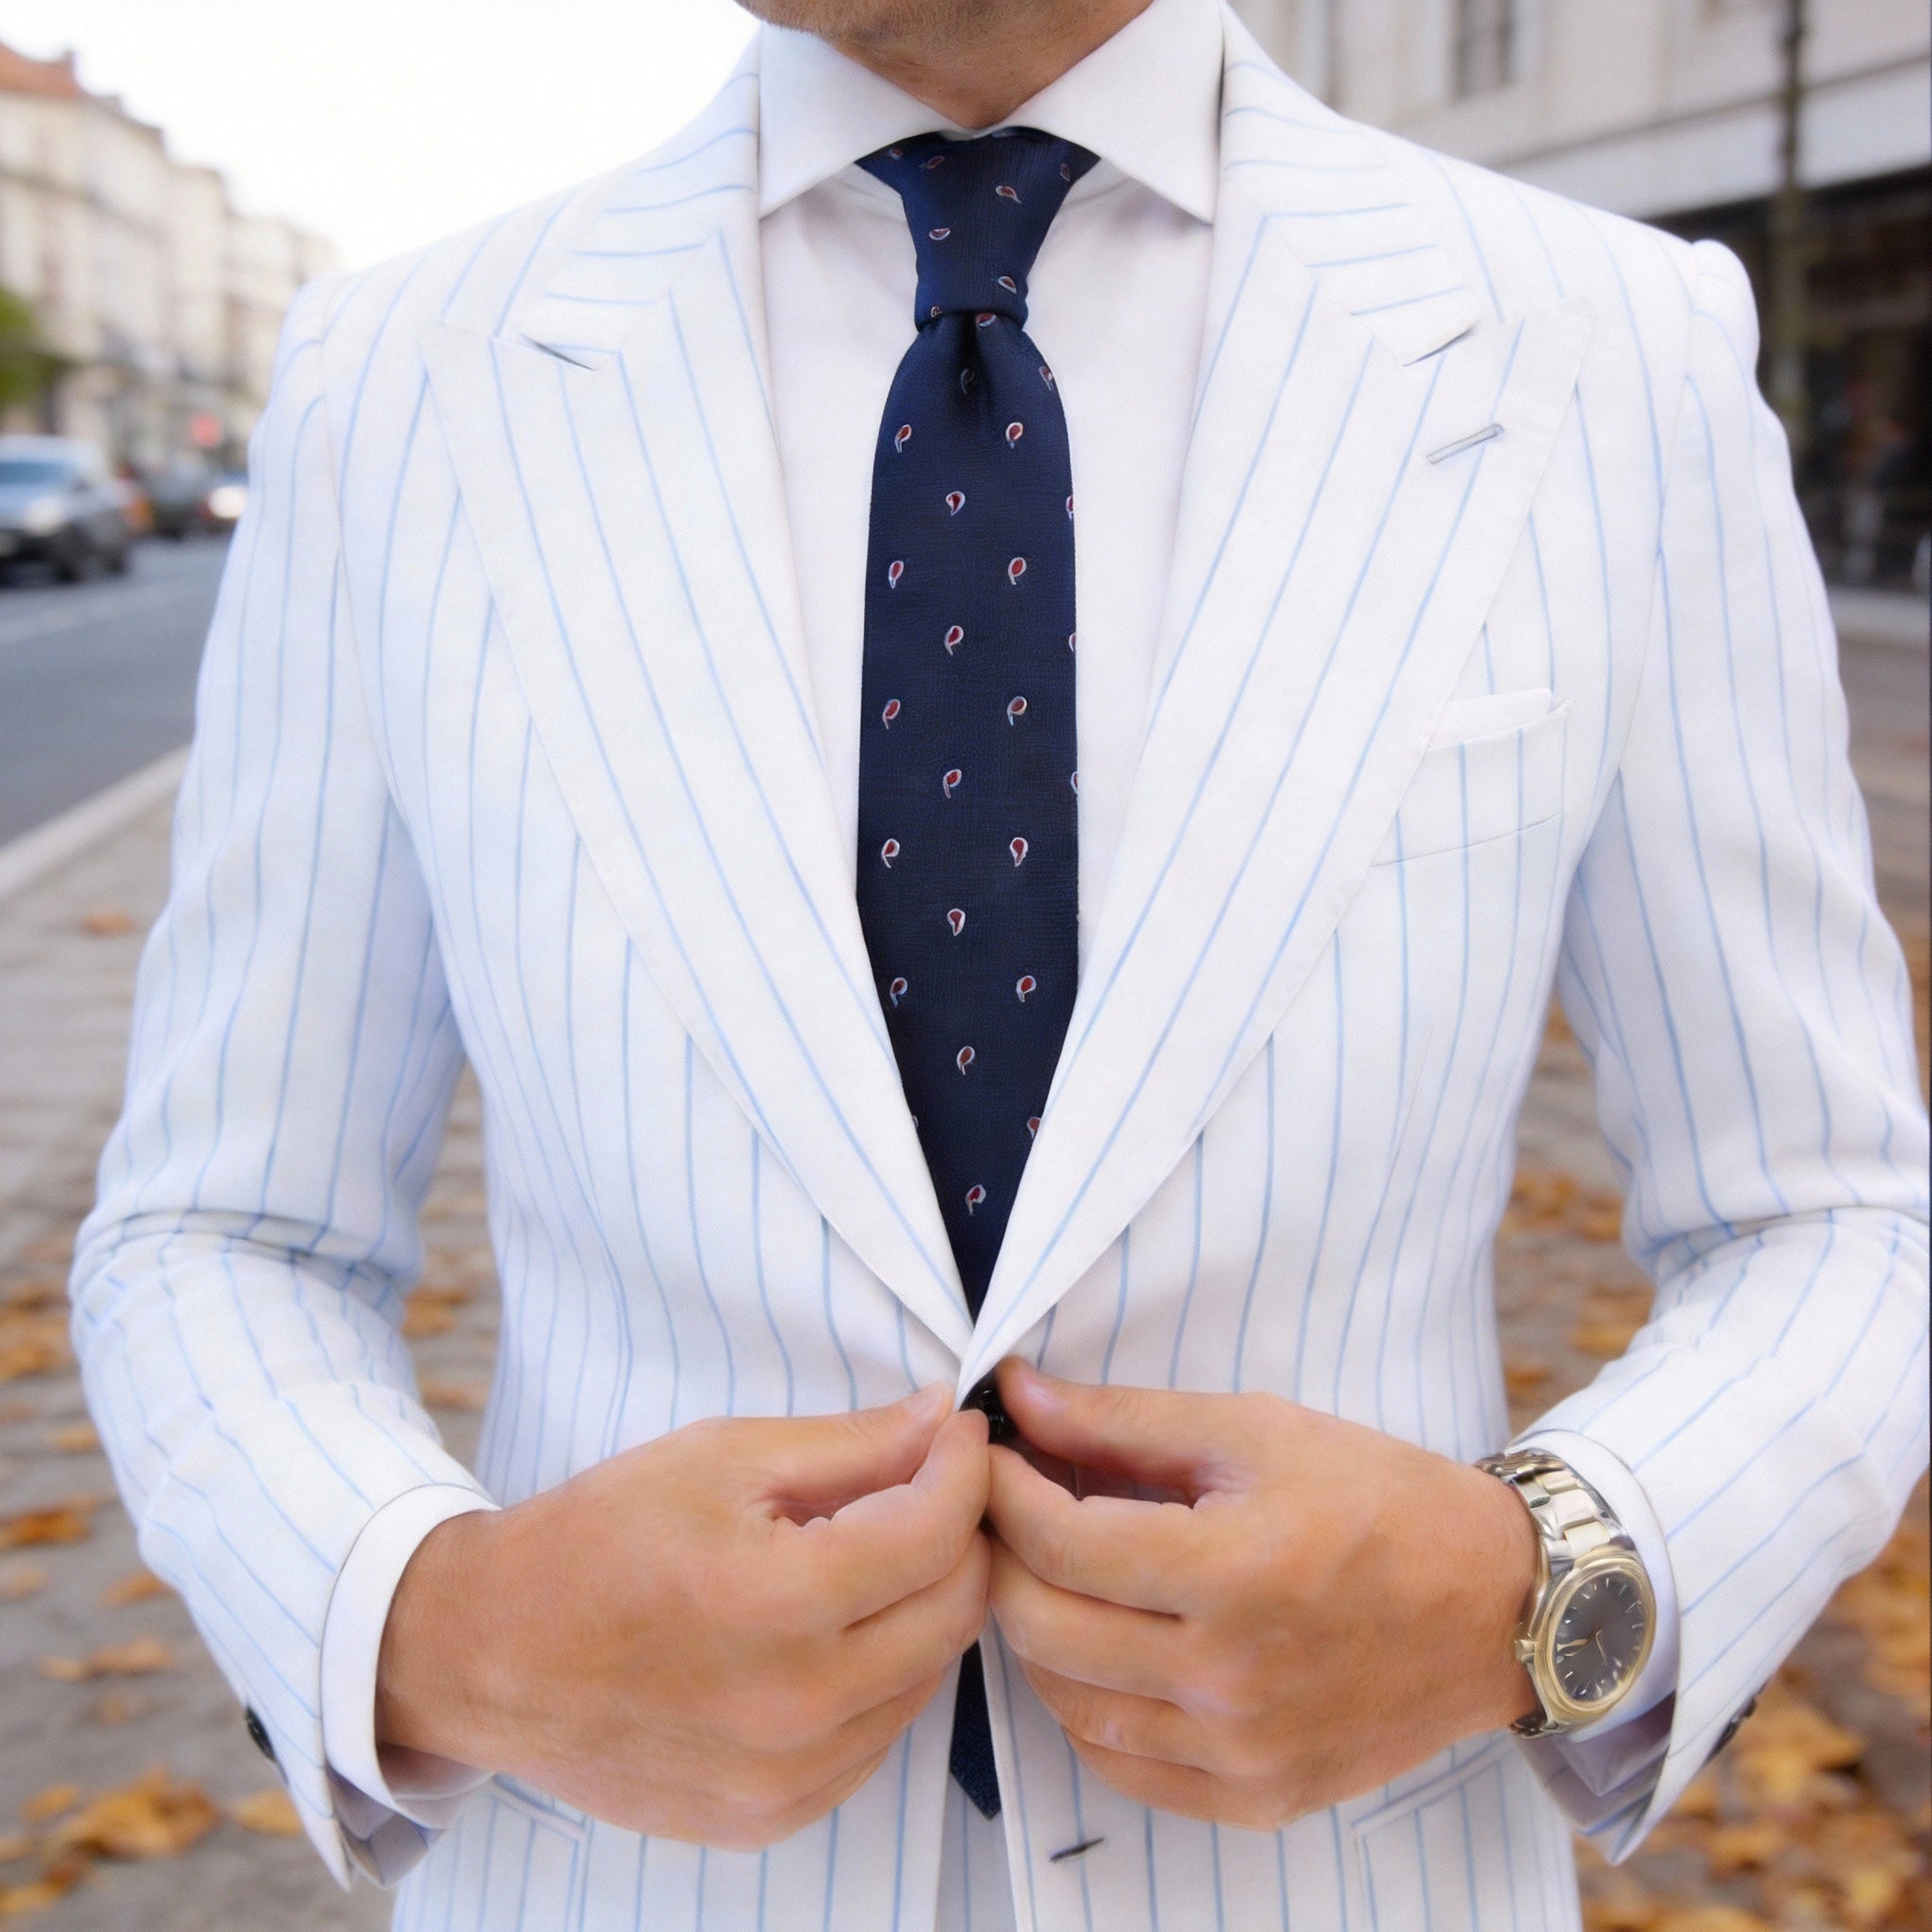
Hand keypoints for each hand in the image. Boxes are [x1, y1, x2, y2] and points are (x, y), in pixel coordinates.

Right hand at [377, 1387, 990, 1848]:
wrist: (490, 1653)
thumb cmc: (598, 1539)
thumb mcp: (723, 1457)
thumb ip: (852, 1445)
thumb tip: (945, 1420)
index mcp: (778, 1604)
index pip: (936, 1533)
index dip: (964, 1468)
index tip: (958, 1434)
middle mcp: (795, 1709)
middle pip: (954, 1611)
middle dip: (962, 1535)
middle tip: (930, 1486)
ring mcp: (787, 1779)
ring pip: (927, 1678)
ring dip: (925, 1606)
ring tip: (874, 1553)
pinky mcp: (772, 1817)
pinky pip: (877, 1738)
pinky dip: (882, 1675)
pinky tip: (834, 1628)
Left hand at [984, 1362, 1536, 1829]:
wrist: (1496, 1605)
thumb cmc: (1379, 1499)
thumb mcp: (1255, 1430)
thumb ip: (1123, 1420)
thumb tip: (1019, 1396)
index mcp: (1237, 1572)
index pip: (1061, 1543)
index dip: (1001, 1491)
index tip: (987, 1455)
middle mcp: (1234, 1679)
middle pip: (1044, 1627)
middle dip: (1001, 1557)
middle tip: (1003, 1510)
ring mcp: (1244, 1753)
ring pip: (1068, 1704)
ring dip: (1035, 1632)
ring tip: (1048, 1572)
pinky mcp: (1258, 1798)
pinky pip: (1122, 1765)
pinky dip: (1086, 1706)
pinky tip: (1097, 1648)